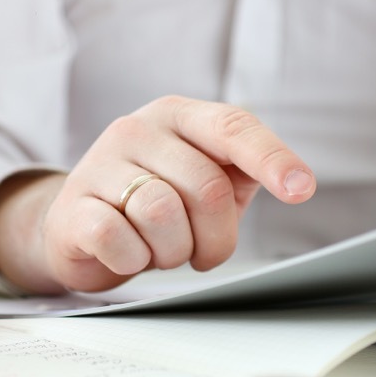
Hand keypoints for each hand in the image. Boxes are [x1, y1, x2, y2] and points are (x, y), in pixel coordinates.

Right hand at [0, 96, 314, 292]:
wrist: (79, 227)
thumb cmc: (154, 202)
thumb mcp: (204, 180)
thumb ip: (241, 173)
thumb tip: (295, 182)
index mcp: (178, 116)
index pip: (234, 127)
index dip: (272, 159)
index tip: (301, 189)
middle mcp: (137, 129)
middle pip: (206, 187)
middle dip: (214, 237)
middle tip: (199, 251)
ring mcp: (100, 163)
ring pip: (163, 215)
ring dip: (172, 250)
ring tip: (159, 248)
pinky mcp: (74, 204)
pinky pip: (120, 239)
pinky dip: (134, 260)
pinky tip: (129, 253)